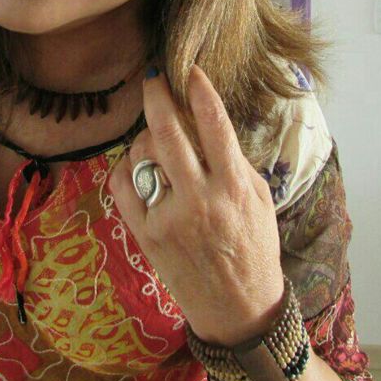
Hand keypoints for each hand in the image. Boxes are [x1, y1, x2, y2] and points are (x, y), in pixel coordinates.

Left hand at [108, 65, 284, 346]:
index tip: (191, 70)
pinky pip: (122, 184)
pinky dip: (125, 168)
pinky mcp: (145, 234)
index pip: (216, 129)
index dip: (201, 94)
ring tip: (157, 144)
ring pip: (142, 155)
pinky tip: (137, 168)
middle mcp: (200, 201)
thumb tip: (204, 121)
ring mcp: (169, 218)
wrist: (237, 309)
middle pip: (168, 134)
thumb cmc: (253, 248)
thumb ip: (233, 162)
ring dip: (145, 139)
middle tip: (152, 79)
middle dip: (157, 97)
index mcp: (234, 190)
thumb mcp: (259, 201)